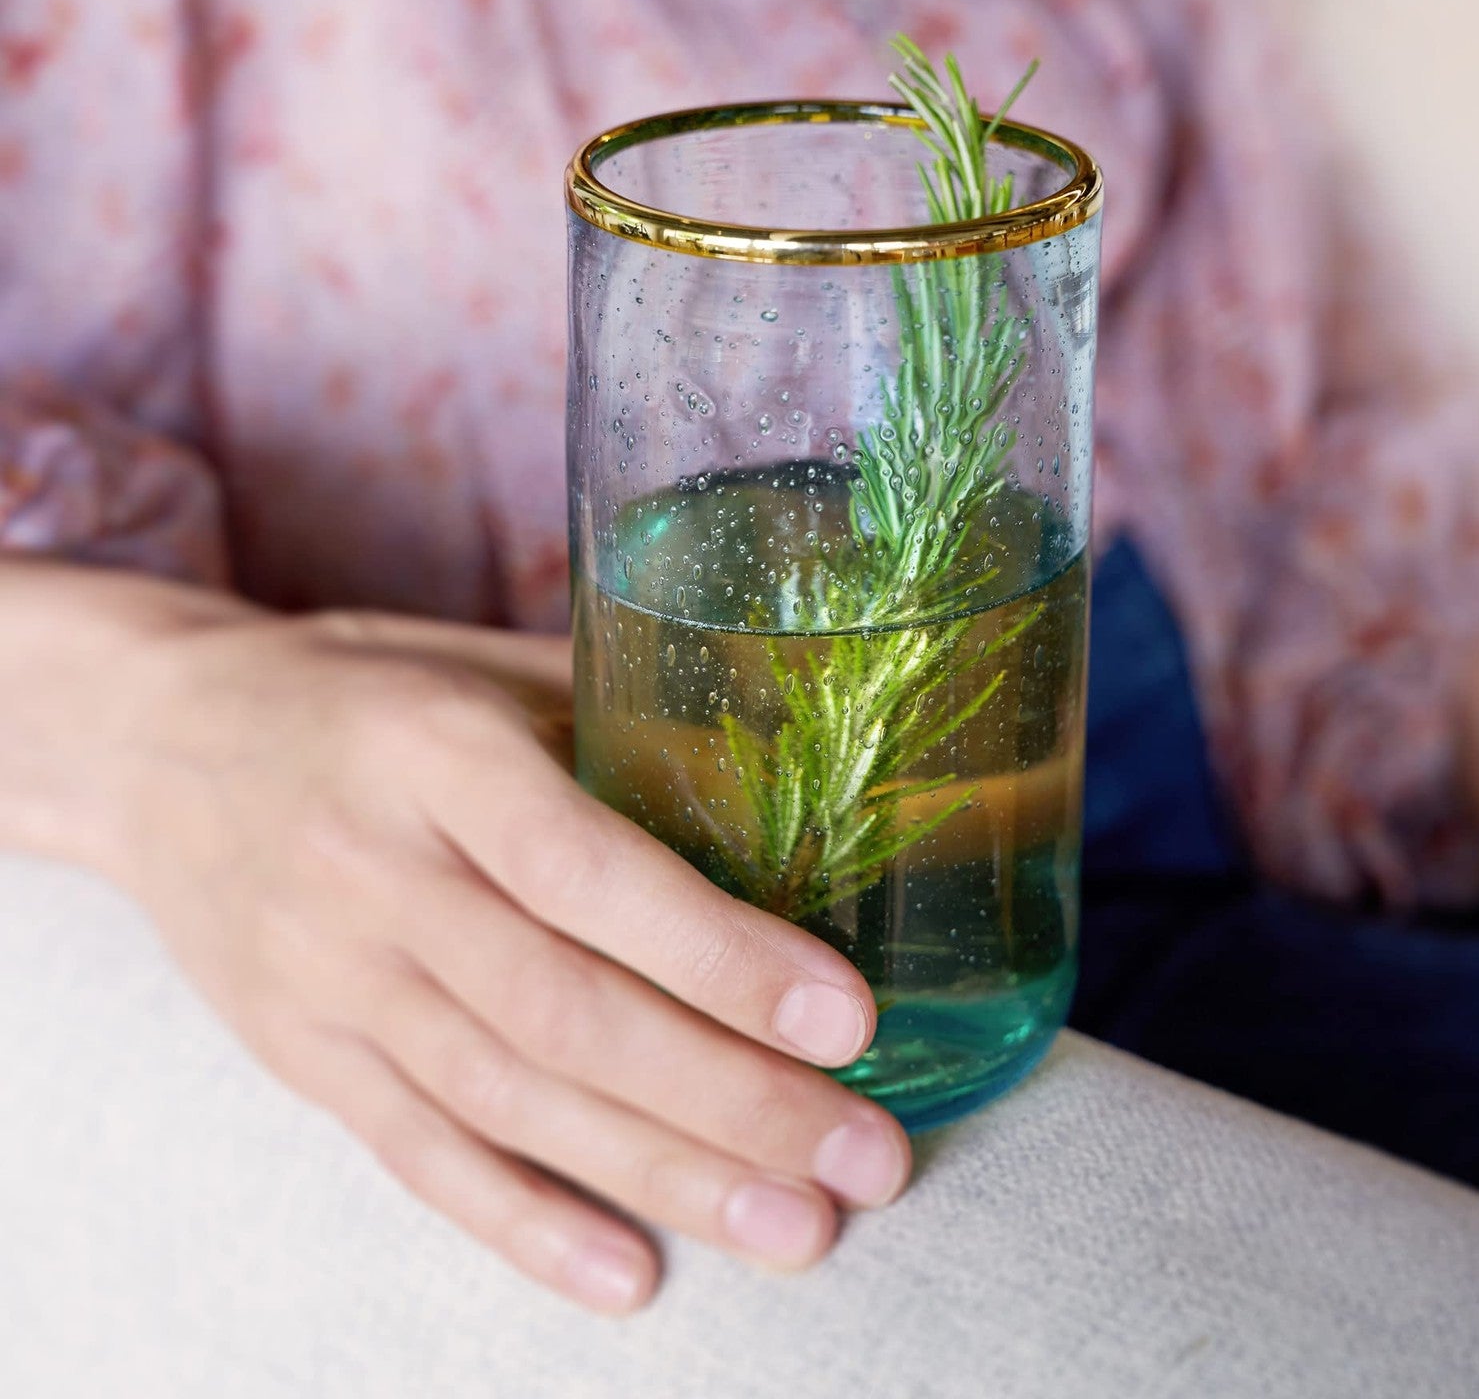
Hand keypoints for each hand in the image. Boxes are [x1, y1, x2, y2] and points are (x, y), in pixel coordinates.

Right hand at [11, 568, 909, 1312]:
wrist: (155, 747)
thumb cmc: (358, 693)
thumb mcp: (479, 662)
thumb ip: (618, 716)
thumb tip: (792, 768)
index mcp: (435, 755)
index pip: (587, 871)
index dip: (718, 954)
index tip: (846, 1018)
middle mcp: (377, 875)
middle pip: (565, 1013)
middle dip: (730, 1099)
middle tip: (865, 1159)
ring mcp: (330, 979)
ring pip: (510, 1100)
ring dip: (663, 1176)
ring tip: (795, 1227)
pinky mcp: (305, 1054)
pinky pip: (419, 1154)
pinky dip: (525, 1222)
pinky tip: (628, 1273)